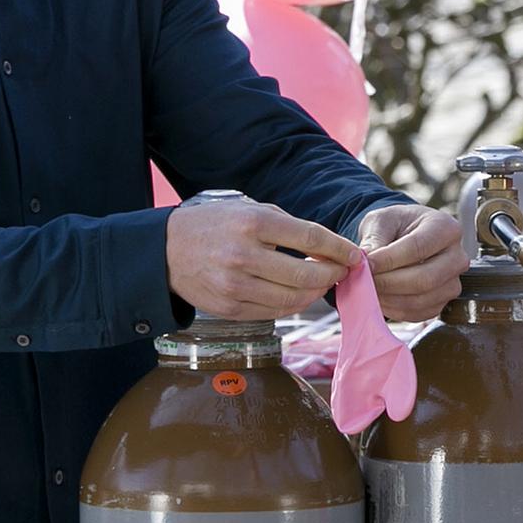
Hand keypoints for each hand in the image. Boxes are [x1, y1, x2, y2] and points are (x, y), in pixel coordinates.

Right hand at [165, 200, 355, 320]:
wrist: (167, 251)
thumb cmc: (216, 225)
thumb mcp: (250, 210)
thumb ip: (288, 227)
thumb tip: (328, 248)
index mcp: (253, 224)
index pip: (310, 238)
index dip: (339, 248)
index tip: (355, 255)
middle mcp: (244, 255)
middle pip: (306, 274)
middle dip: (333, 274)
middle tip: (342, 271)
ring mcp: (235, 286)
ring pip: (294, 298)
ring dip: (316, 292)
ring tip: (322, 282)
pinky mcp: (230, 309)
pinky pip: (275, 312)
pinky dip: (294, 304)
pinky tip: (299, 293)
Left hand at [356, 204, 467, 322]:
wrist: (406, 238)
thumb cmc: (396, 226)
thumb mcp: (382, 220)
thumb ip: (374, 237)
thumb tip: (365, 258)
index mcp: (446, 228)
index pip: (418, 247)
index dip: (389, 259)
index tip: (366, 264)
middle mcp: (457, 257)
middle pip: (424, 278)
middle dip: (389, 282)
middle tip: (365, 280)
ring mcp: (453, 283)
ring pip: (421, 299)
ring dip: (390, 298)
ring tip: (369, 289)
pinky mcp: (443, 302)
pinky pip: (418, 313)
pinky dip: (394, 309)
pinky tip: (380, 297)